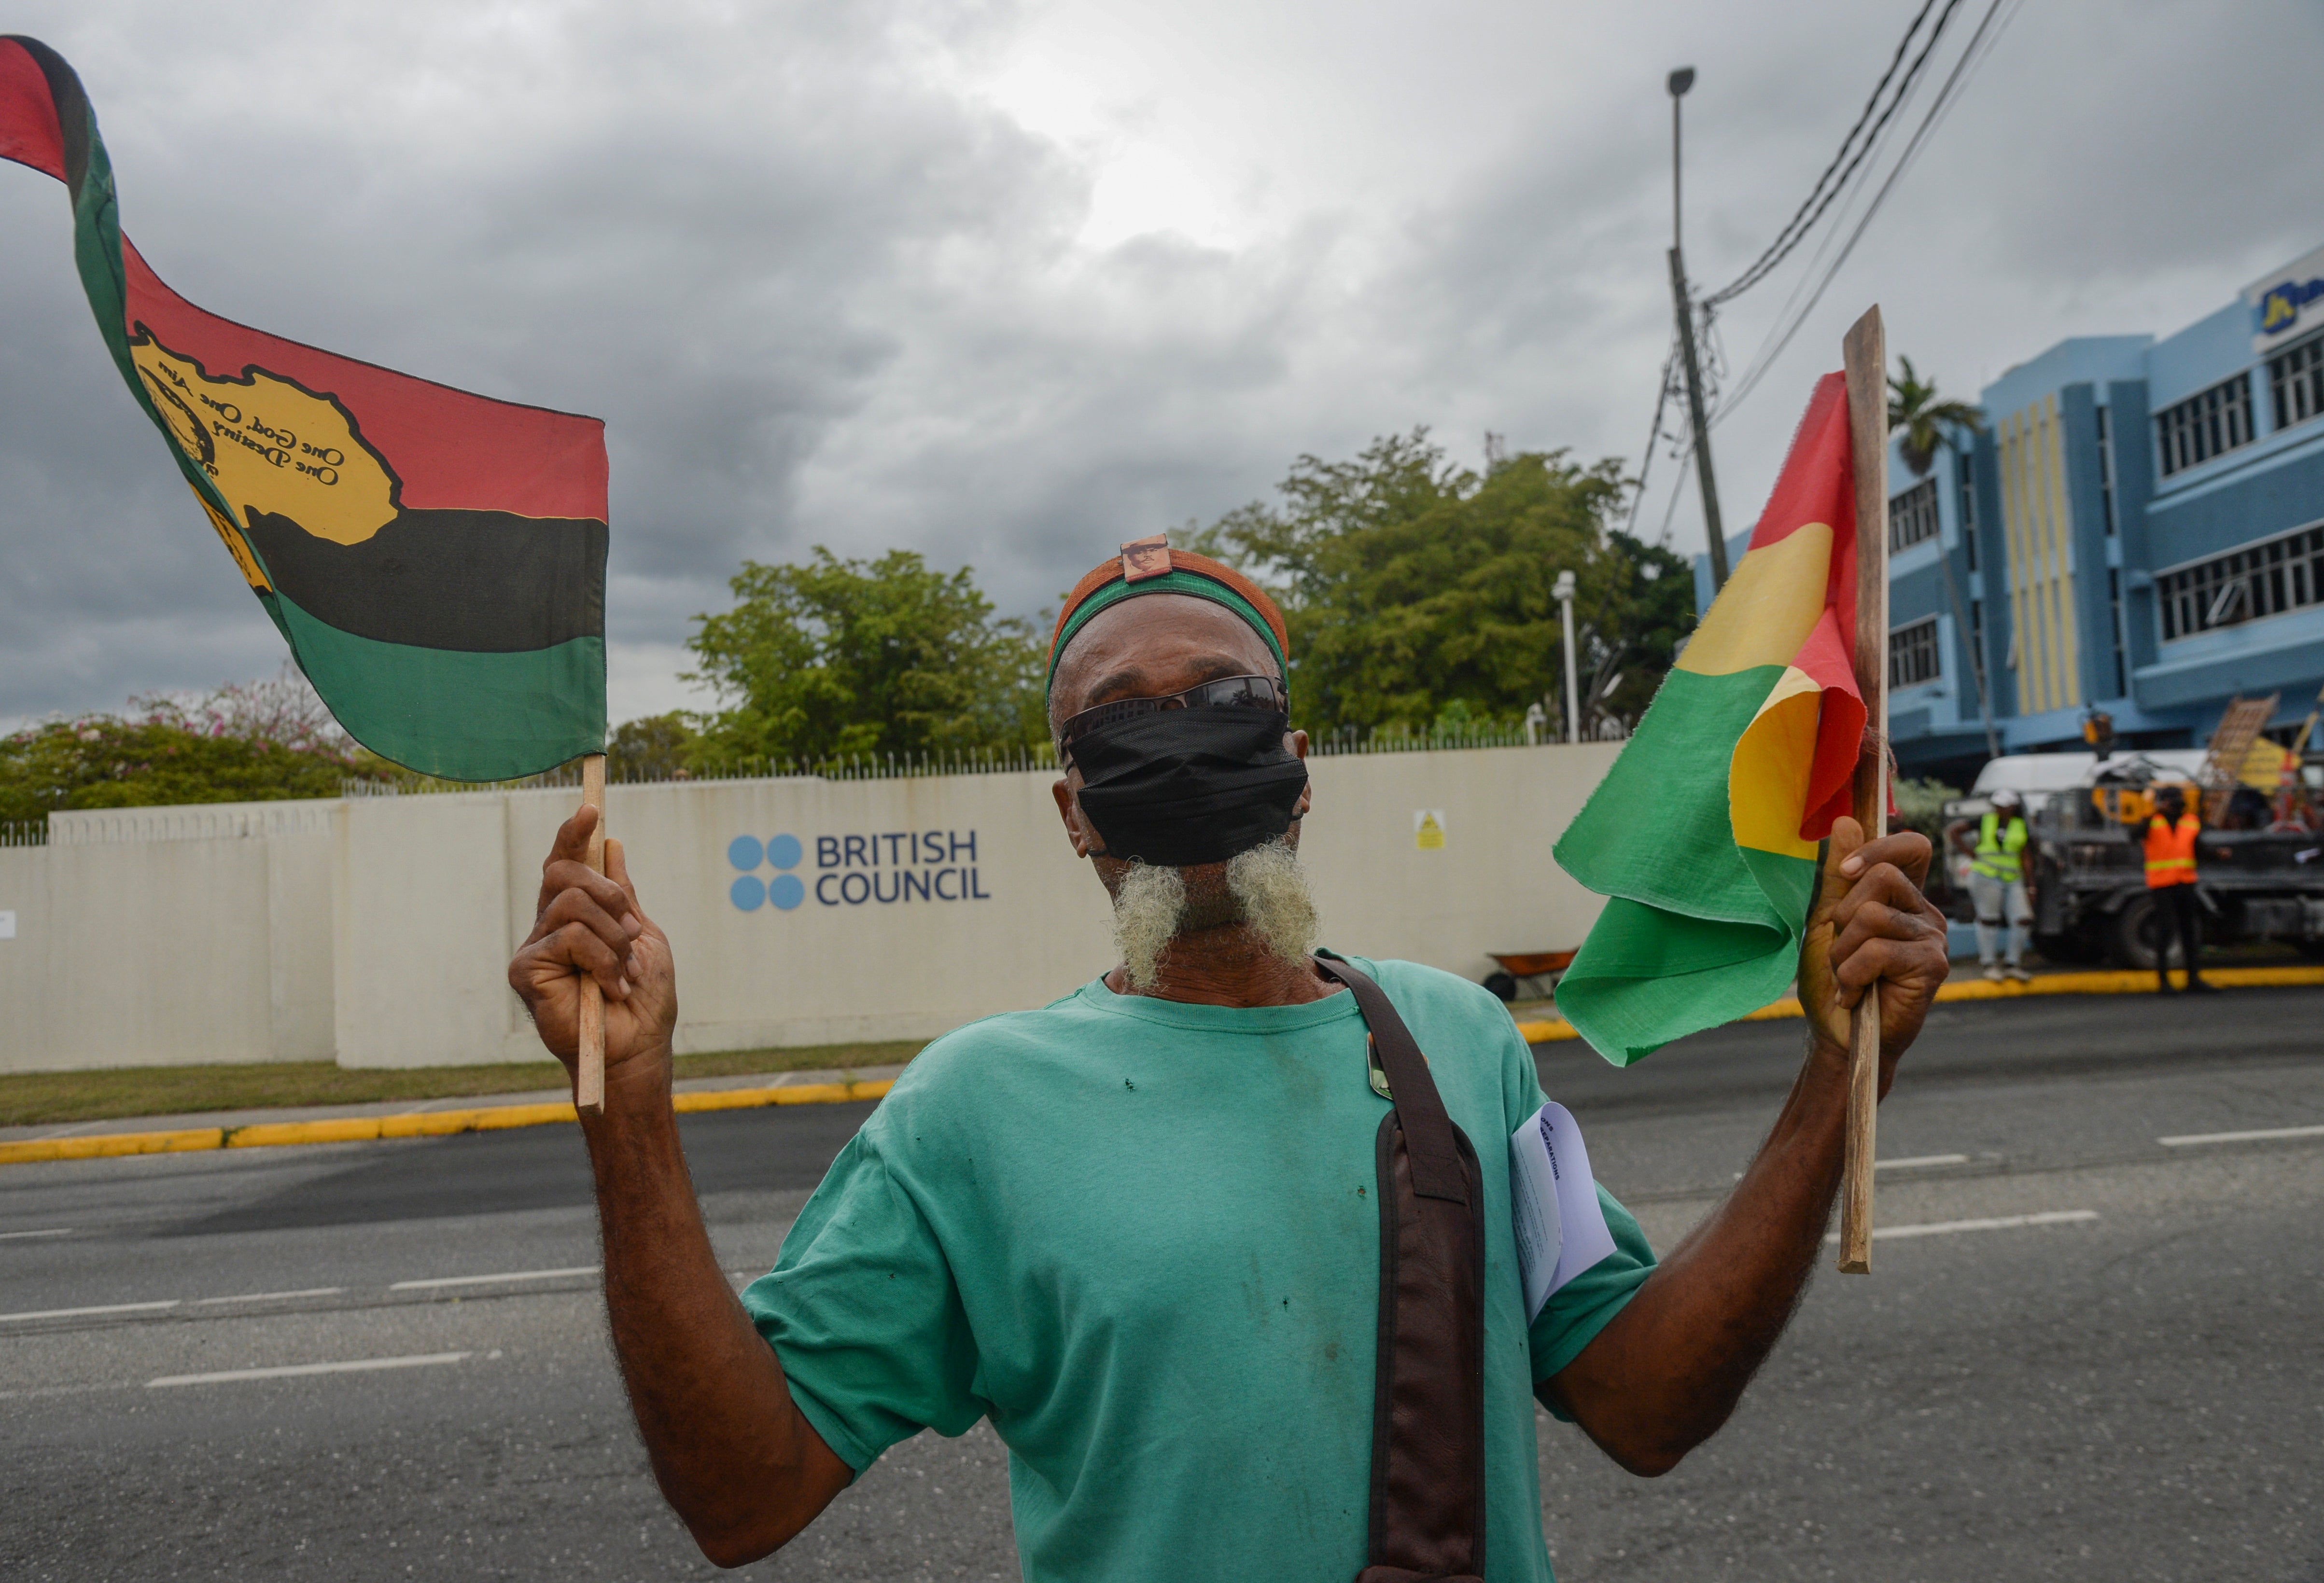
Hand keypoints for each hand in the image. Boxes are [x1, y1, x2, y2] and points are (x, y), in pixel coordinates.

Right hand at [507, 806, 678, 1094]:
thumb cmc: (644, 1000)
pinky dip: (602, 959)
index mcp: (575, 916)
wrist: (638, 1048)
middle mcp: (548, 927)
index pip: (564, 864)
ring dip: (614, 937)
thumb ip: (623, 895)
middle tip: (632, 932)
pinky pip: (568, 937)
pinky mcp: (526, 971)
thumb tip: (611, 844)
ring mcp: (535, 948)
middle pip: (563, 872)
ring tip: (625, 973)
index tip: (590, 810)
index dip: (572, 835)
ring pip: (572, 902)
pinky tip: (609, 988)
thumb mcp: (642, 936)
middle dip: (610, 894)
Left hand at [1797, 817, 1949, 1095]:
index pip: (1912, 847)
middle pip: (1883, 876)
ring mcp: (1932, 938)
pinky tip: (1856, 994)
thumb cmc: (1834, 979)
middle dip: (1844, 914)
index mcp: (1904, 897)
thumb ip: (1837, 876)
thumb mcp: (1826, 922)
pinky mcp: (1932, 965)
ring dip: (1843, 952)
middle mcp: (1924, 912)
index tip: (1844, 872)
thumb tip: (1847, 821)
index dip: (1878, 848)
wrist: (1838, 1033)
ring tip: (1848, 977)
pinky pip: (1878, 950)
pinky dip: (1852, 974)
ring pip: (1873, 915)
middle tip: (1843, 950)